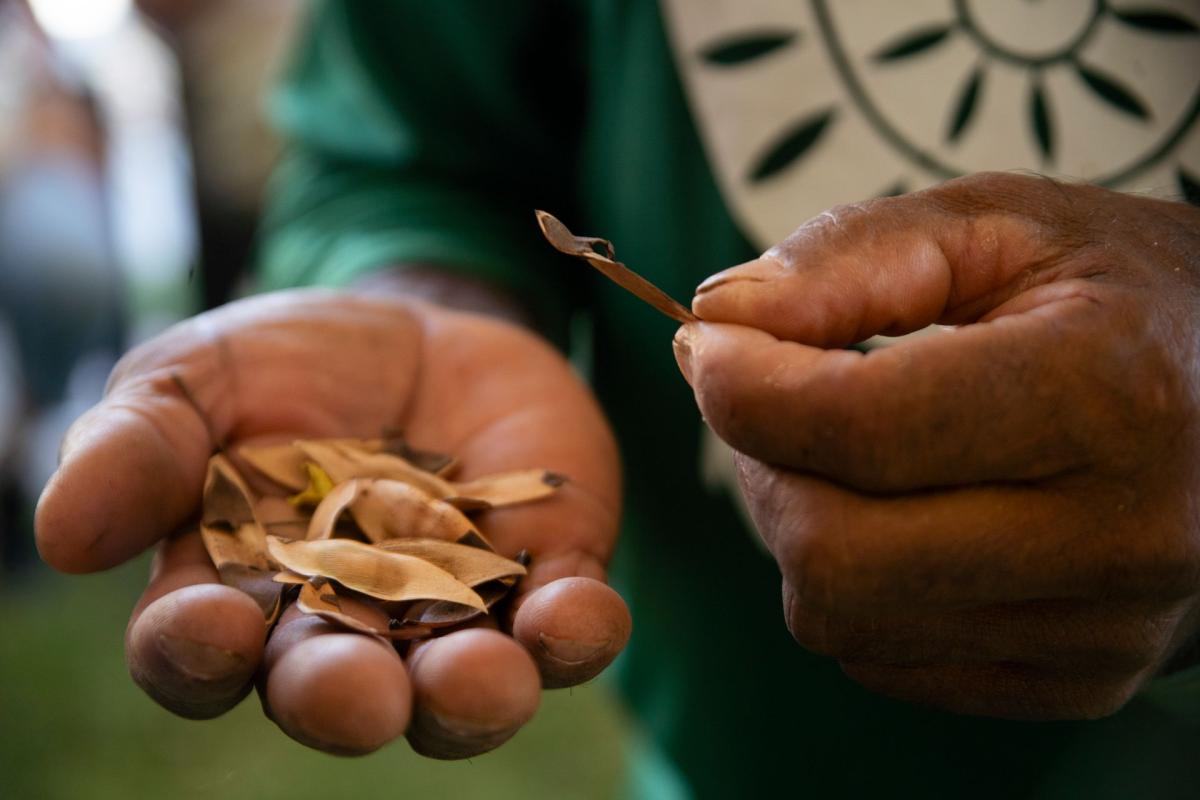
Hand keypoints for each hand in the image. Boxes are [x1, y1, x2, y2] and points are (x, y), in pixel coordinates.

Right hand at [36, 289, 628, 754]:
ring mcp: (455, 612)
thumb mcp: (201, 376)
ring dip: (472, 694)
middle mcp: (347, 628)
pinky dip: (575, 631)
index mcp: (240, 592)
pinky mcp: (546, 577)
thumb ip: (141, 444)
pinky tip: (576, 614)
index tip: (209, 626)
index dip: (198, 652)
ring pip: (459, 686)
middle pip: (336, 693)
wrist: (423, 326)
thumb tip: (60, 531)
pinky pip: (565, 626)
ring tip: (482, 681)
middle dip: (345, 701)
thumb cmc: (293, 362)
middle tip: (357, 695)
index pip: (200, 652)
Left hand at [674, 172, 1199, 718]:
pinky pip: (882, 657)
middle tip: (775, 401)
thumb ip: (850, 257)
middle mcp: (1116, 535)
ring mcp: (1101, 629)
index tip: (708, 345)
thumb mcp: (1002, 226)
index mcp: (1105, 394)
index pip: (854, 428)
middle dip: (761, 467)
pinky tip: (903, 515)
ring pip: (840, 616)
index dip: (739, 386)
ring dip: (801, 527)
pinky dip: (855, 585)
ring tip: (847, 453)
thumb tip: (717, 318)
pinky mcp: (1077, 680)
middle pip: (828, 554)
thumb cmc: (1119, 293)